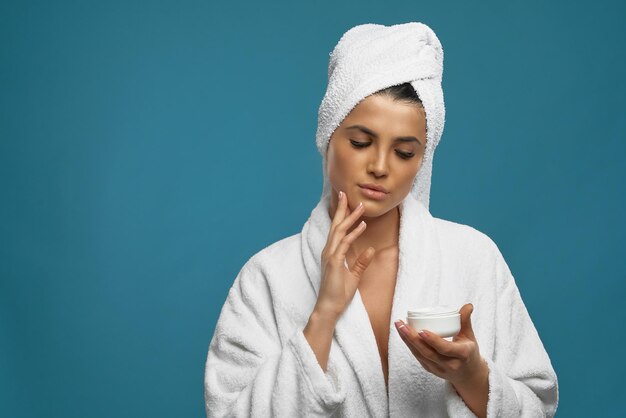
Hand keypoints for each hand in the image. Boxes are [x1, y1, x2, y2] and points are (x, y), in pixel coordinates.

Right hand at [314, 190, 375, 319]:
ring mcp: (330, 255)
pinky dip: (353, 233)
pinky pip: (344, 244)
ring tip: (360, 206)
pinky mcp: (333, 262)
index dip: (342, 215)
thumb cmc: (338, 293)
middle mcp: (329, 251)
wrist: (329, 307)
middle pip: (336, 225)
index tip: (348, 203)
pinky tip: (362, 225)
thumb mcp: (354, 275)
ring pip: (340, 231)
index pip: (337, 230)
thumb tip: (371, 249)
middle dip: (342, 208)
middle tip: (345, 193)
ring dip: (350, 217)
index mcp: (332, 252)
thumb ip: (361, 262)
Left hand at [394, 303, 487, 387]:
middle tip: (401, 324)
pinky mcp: (430, 370)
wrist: (468, 374)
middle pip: (428, 352)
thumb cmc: (468, 351)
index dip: (433, 340)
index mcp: (462, 355)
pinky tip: (402, 334)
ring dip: (407, 340)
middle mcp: (450, 365)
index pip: (445, 348)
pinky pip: (418, 357)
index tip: (421, 330)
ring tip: (399, 326)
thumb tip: (468, 305)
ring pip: (420, 355)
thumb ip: (466, 320)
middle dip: (412, 338)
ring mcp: (439, 369)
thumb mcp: (470, 336)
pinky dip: (409, 345)